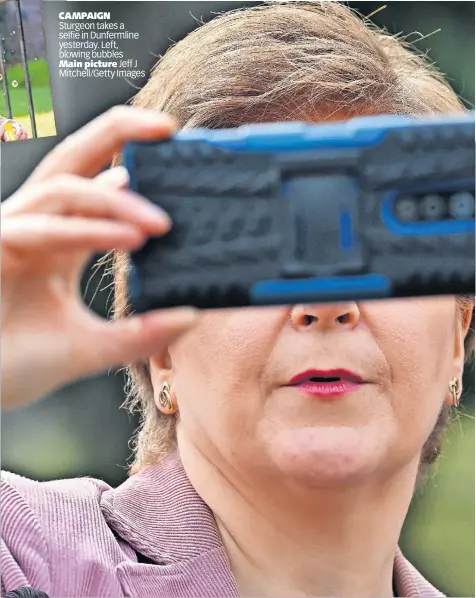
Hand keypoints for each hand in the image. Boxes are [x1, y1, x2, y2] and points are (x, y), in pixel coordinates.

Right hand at [1, 107, 198, 409]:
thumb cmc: (14, 364)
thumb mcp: (92, 346)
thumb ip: (140, 333)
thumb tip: (191, 316)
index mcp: (61, 240)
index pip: (97, 187)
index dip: (133, 167)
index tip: (179, 166)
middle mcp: (38, 226)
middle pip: (75, 158)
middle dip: (118, 131)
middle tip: (169, 127)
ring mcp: (13, 230)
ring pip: (64, 189)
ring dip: (116, 202)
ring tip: (163, 225)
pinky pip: (46, 228)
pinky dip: (90, 230)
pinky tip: (131, 239)